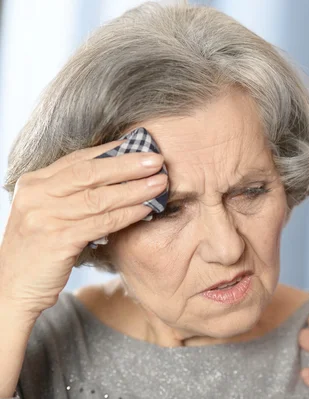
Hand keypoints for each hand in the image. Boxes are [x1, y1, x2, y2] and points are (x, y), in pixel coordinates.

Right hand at [0, 141, 166, 318]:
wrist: (12, 287)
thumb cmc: (39, 249)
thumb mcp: (49, 213)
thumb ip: (73, 193)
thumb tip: (118, 175)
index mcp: (34, 183)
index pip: (78, 159)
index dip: (111, 151)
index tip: (139, 144)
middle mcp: (36, 195)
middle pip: (90, 172)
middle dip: (128, 165)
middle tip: (157, 160)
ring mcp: (45, 218)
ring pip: (99, 198)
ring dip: (134, 190)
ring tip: (160, 184)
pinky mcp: (57, 241)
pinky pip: (101, 223)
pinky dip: (127, 215)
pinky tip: (146, 210)